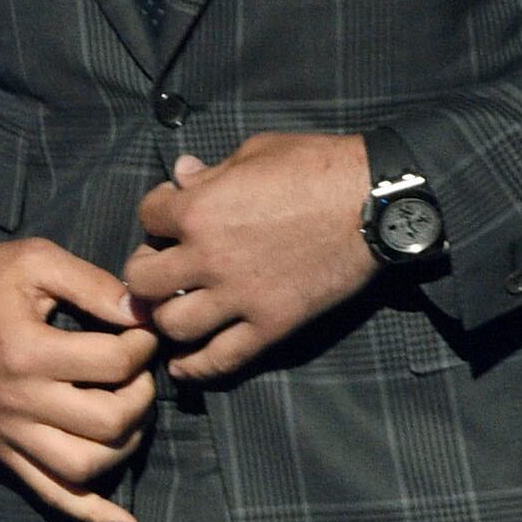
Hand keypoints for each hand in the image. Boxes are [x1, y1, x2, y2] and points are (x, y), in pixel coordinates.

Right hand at [0, 237, 162, 521]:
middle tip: (138, 369)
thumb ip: (93, 284)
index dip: (143, 343)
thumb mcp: (35, 260)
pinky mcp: (4, 451)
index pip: (113, 363)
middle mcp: (17, 402)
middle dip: (142, 393)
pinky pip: (52, 495)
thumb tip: (143, 314)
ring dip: (127, 441)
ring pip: (87, 465)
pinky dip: (92, 515)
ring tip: (128, 409)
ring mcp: (9, 433)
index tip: (142, 329)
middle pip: (109, 420)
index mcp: (25, 351)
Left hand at [123, 133, 376, 383]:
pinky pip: (222, 358)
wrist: (377, 203)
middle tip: (160, 269)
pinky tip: (183, 365)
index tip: (172, 214)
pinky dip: (197, 367)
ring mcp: (241, 296)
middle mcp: (210, 257)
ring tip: (173, 309)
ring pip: (173, 324)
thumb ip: (211, 171)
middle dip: (146, 272)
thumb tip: (180, 173)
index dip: (158, 214)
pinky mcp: (273, 324)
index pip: (148, 216)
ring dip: (167, 317)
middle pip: (144, 280)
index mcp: (200, 209)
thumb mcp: (256, 153)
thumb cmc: (318, 166)